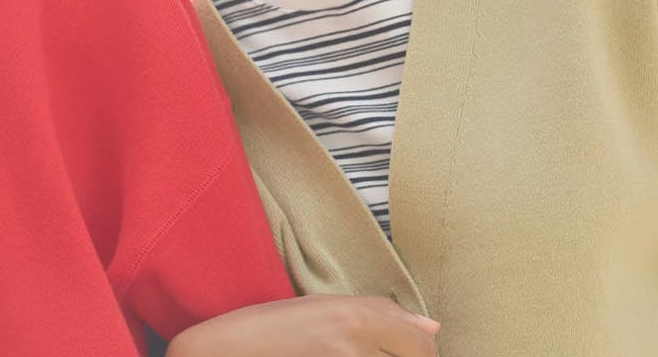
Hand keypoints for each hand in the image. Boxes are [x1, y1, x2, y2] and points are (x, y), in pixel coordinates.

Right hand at [165, 295, 439, 356]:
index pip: (422, 346)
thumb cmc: (268, 326)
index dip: (419, 349)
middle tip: (367, 351)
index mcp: (353, 318)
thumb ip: (381, 313)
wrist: (225, 353)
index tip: (405, 349)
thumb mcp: (322, 305)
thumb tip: (431, 328)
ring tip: (340, 353)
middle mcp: (354, 347)